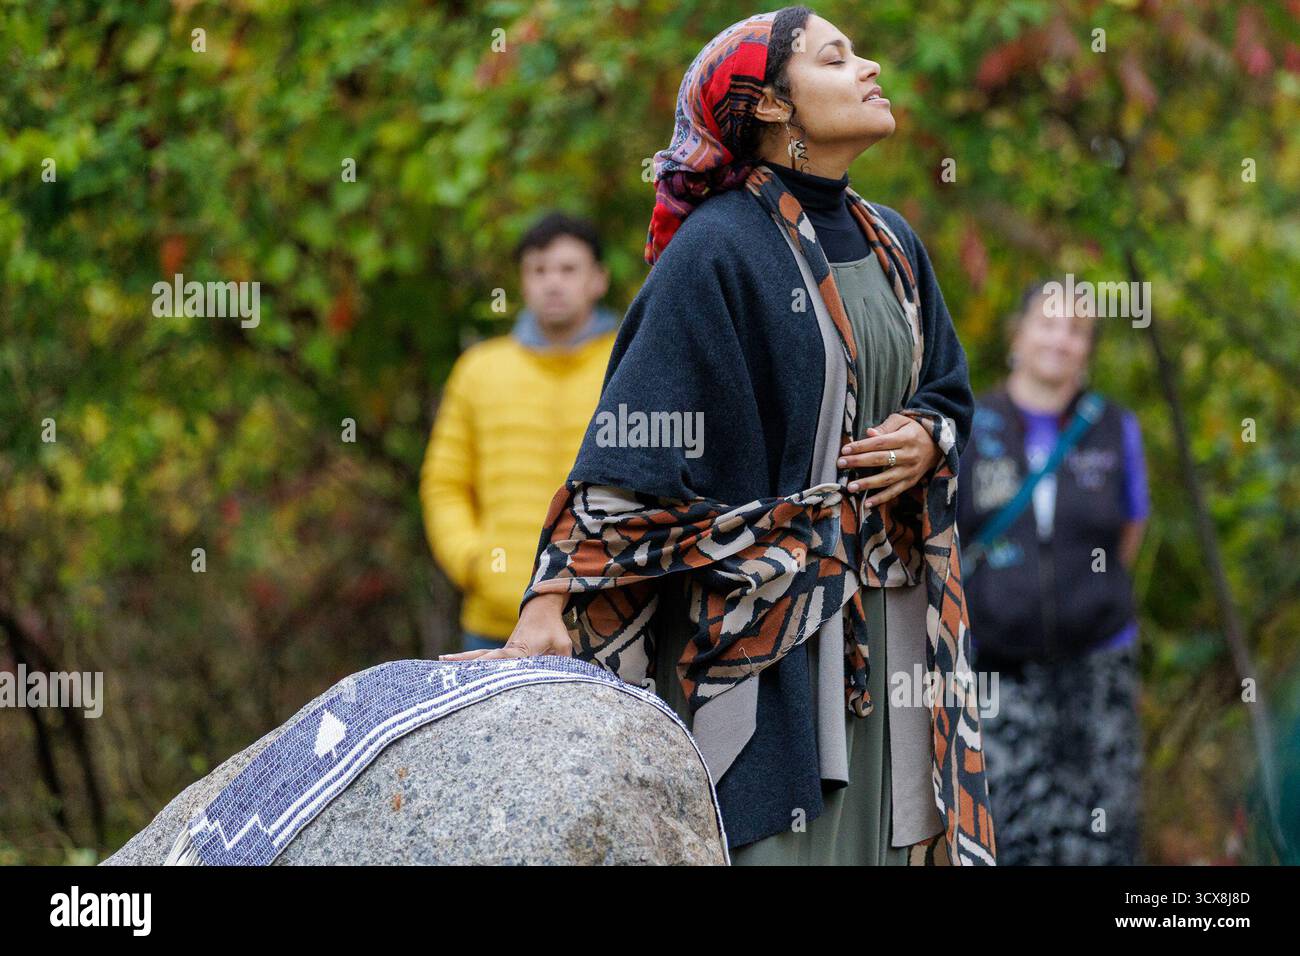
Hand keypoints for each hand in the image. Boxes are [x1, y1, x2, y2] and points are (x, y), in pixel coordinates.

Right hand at [437, 592, 573, 660]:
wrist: (542, 609)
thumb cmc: (553, 628)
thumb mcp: (563, 645)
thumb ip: (560, 662)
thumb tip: (559, 678)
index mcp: (520, 649)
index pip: (503, 658)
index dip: (490, 665)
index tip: (476, 670)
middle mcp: (508, 649)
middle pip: (484, 657)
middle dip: (466, 661)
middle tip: (444, 663)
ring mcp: (503, 651)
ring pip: (480, 656)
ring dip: (462, 660)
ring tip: (441, 661)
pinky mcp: (503, 653)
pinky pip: (485, 658)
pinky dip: (470, 661)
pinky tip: (456, 666)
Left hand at [836, 412, 941, 507]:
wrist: (937, 445)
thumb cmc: (914, 430)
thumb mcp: (902, 421)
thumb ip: (885, 427)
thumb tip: (869, 433)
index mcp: (906, 438)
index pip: (880, 443)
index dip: (862, 446)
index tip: (845, 449)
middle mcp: (910, 455)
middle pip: (880, 460)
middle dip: (858, 462)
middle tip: (841, 463)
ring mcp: (911, 470)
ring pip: (887, 479)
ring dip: (868, 484)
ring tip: (851, 487)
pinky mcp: (911, 481)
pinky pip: (895, 492)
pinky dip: (882, 499)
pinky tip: (867, 503)